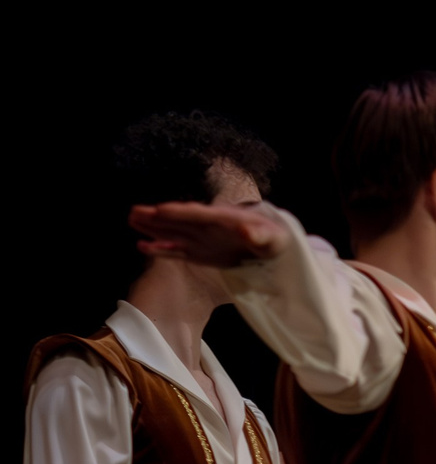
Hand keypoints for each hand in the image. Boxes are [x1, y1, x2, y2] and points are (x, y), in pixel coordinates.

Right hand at [130, 200, 287, 267]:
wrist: (272, 247)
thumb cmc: (273, 238)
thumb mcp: (273, 238)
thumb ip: (259, 235)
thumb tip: (245, 229)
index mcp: (224, 220)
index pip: (199, 215)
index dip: (181, 213)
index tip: (161, 210)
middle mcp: (208, 227)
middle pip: (180, 220)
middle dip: (159, 216)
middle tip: (135, 211)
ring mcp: (202, 240)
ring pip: (174, 232)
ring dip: (154, 228)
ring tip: (132, 220)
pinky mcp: (200, 253)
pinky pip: (178, 251)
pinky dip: (162, 250)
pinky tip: (143, 247)